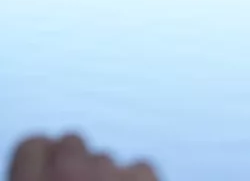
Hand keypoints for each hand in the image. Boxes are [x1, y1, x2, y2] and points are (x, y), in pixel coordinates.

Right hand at [7, 134, 157, 179]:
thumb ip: (36, 178)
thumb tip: (40, 174)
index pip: (32, 144)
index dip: (40, 156)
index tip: (46, 163)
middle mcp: (68, 171)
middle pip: (73, 142)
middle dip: (75, 160)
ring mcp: (109, 172)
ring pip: (106, 156)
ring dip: (105, 172)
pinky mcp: (146, 176)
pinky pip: (140, 166)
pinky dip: (136, 179)